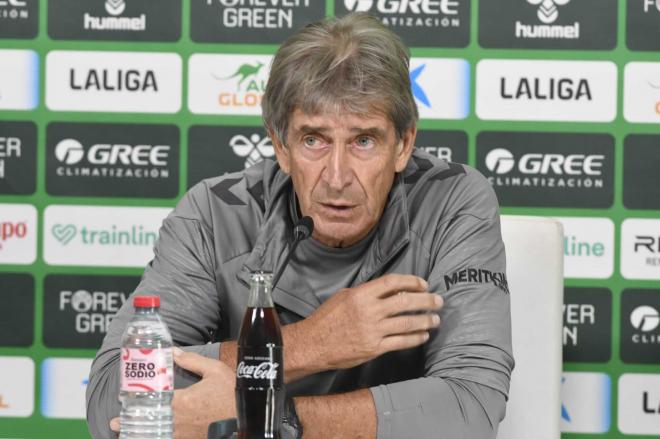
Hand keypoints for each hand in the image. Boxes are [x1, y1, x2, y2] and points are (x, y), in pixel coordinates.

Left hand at [109, 348, 235, 438]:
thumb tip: (173, 352)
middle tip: (117, 424)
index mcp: (183, 401)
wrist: (247, 417)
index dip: (135, 406)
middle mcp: (181, 421)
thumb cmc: (232, 394)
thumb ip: (192, 361)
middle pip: (151, 424)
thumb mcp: (215, 370)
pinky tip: (158, 436)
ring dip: (145, 435)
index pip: (153, 404)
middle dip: (132, 425)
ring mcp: (187, 435)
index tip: (121, 409)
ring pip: (160, 436)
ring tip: (133, 434)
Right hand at [299, 274, 442, 370]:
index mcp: (361, 294)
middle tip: (438, 301)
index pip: (393, 282)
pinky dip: (415, 338)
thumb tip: (390, 290)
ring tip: (435, 319)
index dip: (412, 281)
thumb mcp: (344, 296)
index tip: (423, 284)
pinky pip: (401, 342)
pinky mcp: (374, 348)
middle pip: (405, 301)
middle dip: (426, 300)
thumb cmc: (327, 319)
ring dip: (425, 320)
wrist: (313, 344)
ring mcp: (372, 331)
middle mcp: (369, 311)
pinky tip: (423, 335)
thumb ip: (367, 292)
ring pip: (407, 323)